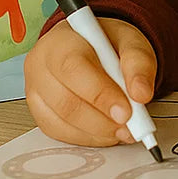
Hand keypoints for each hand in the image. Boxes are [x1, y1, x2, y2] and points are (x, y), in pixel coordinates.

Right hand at [24, 18, 158, 146]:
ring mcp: (35, 92)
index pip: (73, 69)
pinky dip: (88, 138)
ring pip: (62, 122)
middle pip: (66, 102)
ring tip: (123, 129)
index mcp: (60, 40)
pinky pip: (61, 135)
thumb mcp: (130, 41)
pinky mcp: (40, 114)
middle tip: (130, 126)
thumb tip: (141, 93)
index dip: (100, 94)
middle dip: (102, 120)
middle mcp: (40, 66)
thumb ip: (138, 63)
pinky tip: (107, 131)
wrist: (94, 46)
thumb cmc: (106, 42)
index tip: (126, 111)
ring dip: (97, 132)